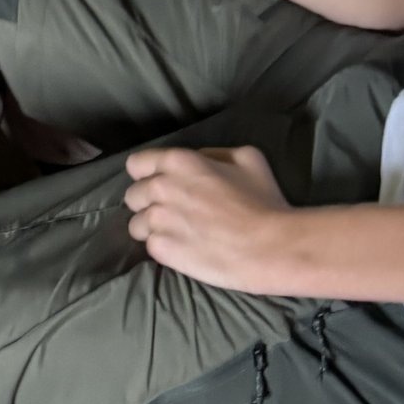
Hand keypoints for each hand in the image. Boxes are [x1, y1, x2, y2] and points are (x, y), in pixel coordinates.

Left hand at [123, 144, 294, 289]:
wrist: (269, 248)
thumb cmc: (263, 201)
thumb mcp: (247, 158)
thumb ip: (213, 154)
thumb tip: (198, 160)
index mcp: (178, 161)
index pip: (136, 164)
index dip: (147, 175)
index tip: (161, 185)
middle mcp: (160, 188)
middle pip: (133, 196)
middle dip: (149, 203)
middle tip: (174, 213)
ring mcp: (157, 220)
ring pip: (136, 224)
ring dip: (152, 228)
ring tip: (177, 235)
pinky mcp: (160, 249)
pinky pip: (150, 247)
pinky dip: (163, 248)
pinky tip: (184, 250)